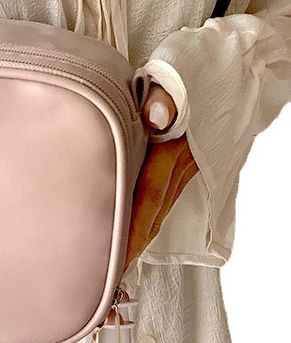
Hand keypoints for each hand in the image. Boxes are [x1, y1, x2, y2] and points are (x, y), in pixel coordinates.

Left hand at [124, 82, 199, 272]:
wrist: (237, 65)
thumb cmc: (200, 66)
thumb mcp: (178, 72)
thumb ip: (164, 95)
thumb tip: (153, 117)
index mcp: (177, 147)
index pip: (149, 197)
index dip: (131, 232)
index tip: (114, 263)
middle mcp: (184, 164)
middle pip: (153, 214)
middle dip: (130, 248)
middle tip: (105, 277)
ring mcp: (187, 166)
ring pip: (158, 208)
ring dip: (137, 234)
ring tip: (112, 262)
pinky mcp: (184, 162)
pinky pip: (161, 196)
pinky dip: (145, 217)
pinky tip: (128, 226)